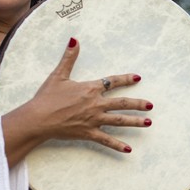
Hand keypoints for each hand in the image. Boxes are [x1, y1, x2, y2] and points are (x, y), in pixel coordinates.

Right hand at [2, 37, 153, 164]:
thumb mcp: (58, 75)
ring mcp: (93, 119)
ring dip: (135, 122)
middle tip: (151, 105)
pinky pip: (106, 140)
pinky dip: (117, 145)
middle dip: (138, 104)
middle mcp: (95, 104)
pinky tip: (128, 149)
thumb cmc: (46, 97)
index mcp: (90, 89)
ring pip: (119, 121)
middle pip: (122, 103)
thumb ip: (69, 58)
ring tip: (149, 123)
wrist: (38, 118)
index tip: (138, 78)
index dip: (126, 79)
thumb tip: (74, 40)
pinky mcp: (88, 133)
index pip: (112, 82)